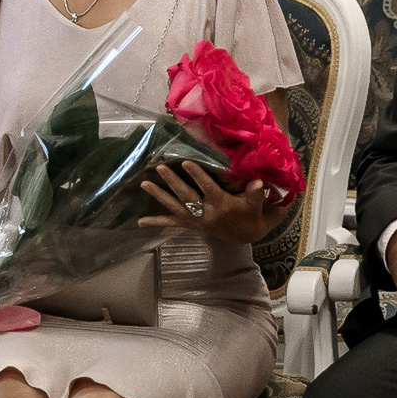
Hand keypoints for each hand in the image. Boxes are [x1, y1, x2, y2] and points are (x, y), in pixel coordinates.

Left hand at [140, 161, 271, 244]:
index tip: (187, 163)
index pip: (208, 188)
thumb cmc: (251, 213)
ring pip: (175, 206)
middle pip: (187, 196)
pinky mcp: (189, 223)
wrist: (245, 234)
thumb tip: (257, 181)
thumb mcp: (256, 203)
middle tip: (161, 168)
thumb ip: (255, 192)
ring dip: (159, 195)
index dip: (198, 176)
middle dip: (173, 182)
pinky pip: (171, 223)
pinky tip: (140, 222)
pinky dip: (156, 222)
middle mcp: (205, 212)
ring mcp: (195, 219)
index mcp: (221, 205)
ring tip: (144, 184)